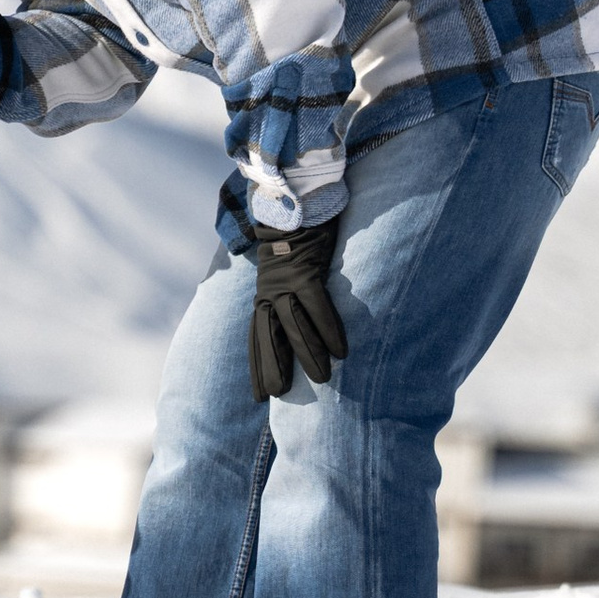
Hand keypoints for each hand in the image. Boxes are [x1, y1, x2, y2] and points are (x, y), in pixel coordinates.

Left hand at [247, 220, 348, 400]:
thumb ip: (288, 297)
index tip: (258, 395)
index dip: (257, 365)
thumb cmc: (296, 240)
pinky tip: (341, 350)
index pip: (256, 336)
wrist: (295, 202)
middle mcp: (269, 291)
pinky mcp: (305, 269)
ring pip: (293, 324)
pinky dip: (328, 327)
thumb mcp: (286, 273)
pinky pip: (317, 304)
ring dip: (307, 353)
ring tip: (322, 379)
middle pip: (267, 335)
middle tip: (278, 395)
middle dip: (272, 366)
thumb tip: (297, 324)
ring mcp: (285, 281)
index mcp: (264, 294)